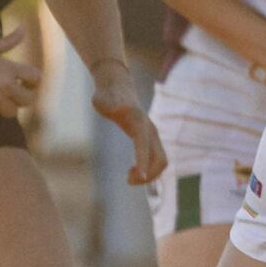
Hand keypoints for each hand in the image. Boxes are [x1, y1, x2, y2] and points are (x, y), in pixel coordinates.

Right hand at [0, 25, 42, 123]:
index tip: (25, 84)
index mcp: (9, 68)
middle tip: (10, 96)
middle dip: (21, 99)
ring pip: (11, 113)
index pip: (36, 78)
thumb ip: (9, 41)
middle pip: (28, 100)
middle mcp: (5, 84)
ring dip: (4, 108)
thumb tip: (23, 28)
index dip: (33, 82)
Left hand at [91, 59, 168, 183]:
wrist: (116, 86)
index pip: (145, 147)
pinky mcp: (149, 139)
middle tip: (128, 180)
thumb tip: (119, 109)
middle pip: (161, 159)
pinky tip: (132, 171)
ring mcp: (152, 135)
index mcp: (140, 124)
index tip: (140, 178)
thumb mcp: (104, 100)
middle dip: (149, 175)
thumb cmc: (107, 95)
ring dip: (150, 174)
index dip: (143, 164)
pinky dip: (148, 169)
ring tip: (129, 177)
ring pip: (161, 161)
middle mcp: (150, 131)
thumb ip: (112, 105)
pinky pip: (156, 159)